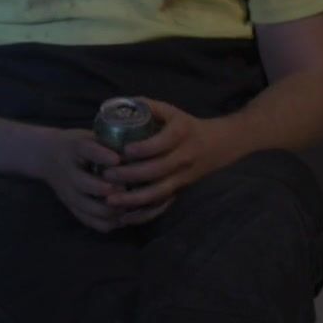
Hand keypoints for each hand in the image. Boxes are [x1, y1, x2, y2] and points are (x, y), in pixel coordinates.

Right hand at [26, 126, 168, 232]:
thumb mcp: (88, 135)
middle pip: (86, 185)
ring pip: (90, 208)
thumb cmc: (77, 145)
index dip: (102, 155)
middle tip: (130, 189)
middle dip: (111, 189)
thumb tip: (146, 145)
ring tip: (131, 207)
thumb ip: (110, 142)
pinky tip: (122, 217)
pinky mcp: (71, 206)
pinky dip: (108, 222)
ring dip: (113, 209)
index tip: (117, 159)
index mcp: (74, 147)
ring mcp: (68, 192)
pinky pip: (90, 221)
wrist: (46, 156)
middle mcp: (68, 171)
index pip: (86, 149)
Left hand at [102, 99, 237, 215]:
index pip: (162, 143)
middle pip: (157, 170)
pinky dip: (144, 213)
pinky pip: (162, 205)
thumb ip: (145, 106)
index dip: (143, 148)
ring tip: (109, 199)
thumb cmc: (184, 125)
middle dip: (130, 174)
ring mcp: (183, 177)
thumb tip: (112, 106)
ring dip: (133, 199)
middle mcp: (184, 157)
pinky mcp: (180, 190)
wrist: (217, 145)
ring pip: (159, 192)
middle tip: (106, 175)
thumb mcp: (169, 110)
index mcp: (181, 133)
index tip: (123, 151)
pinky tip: (124, 216)